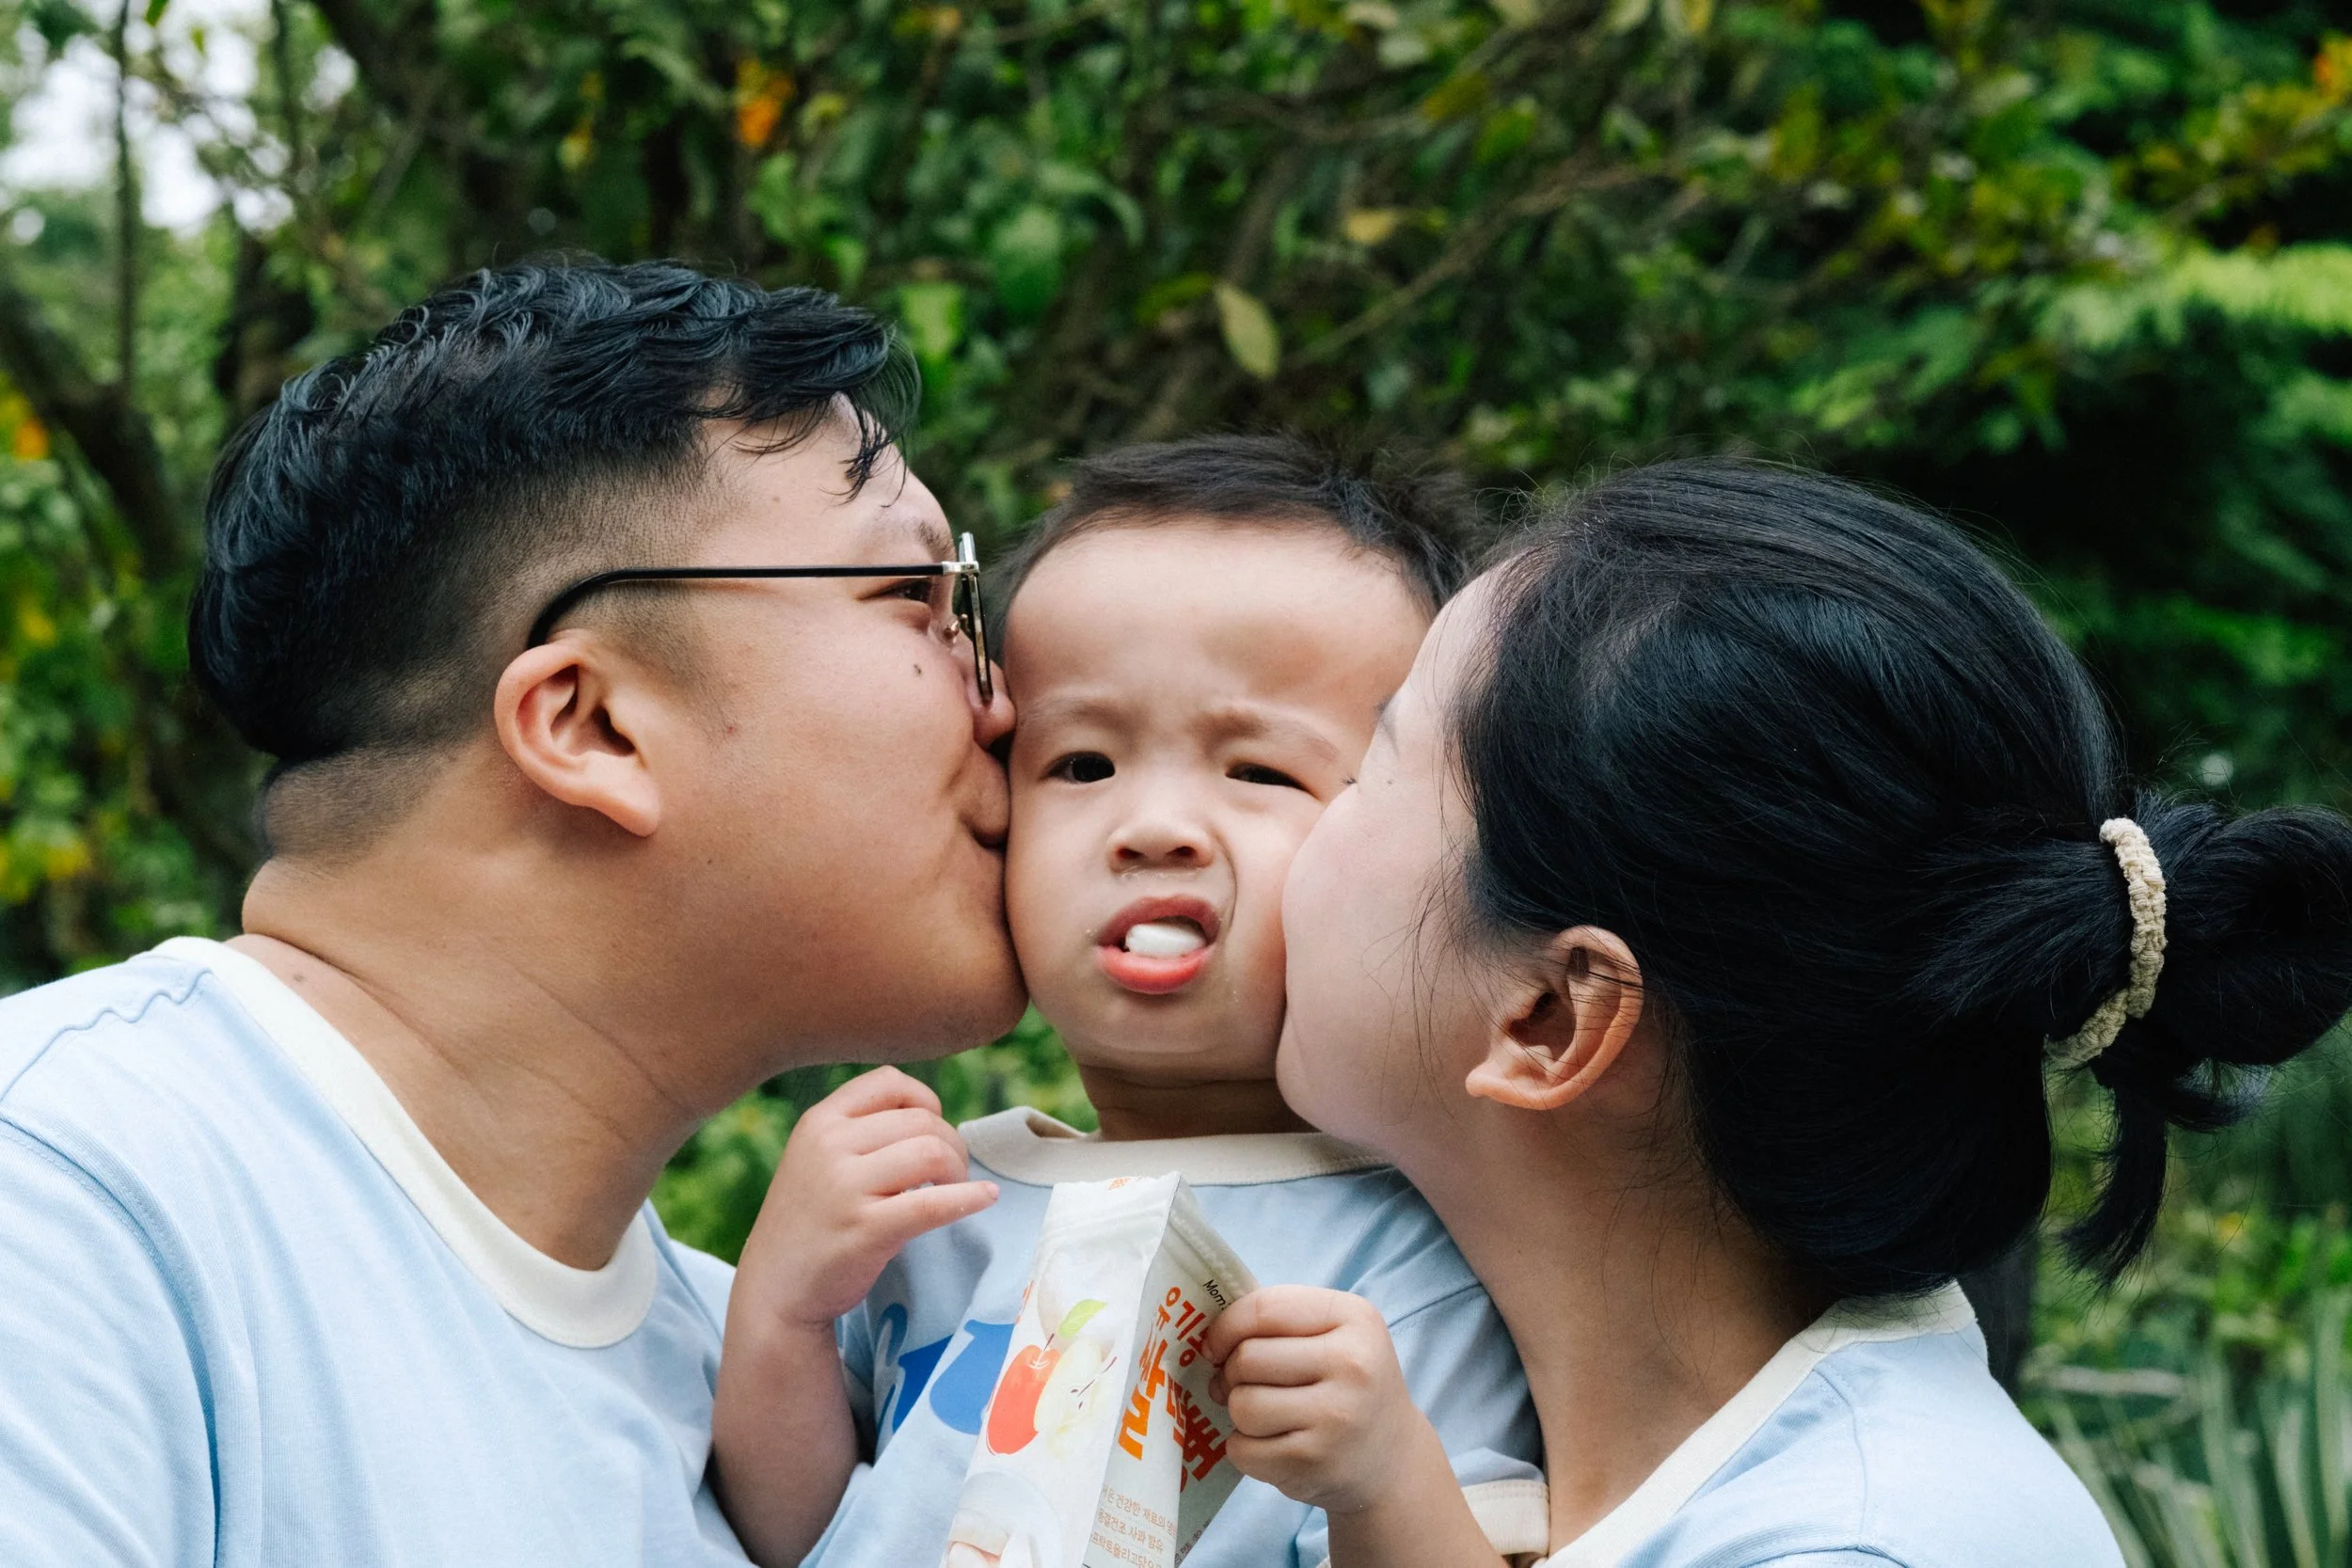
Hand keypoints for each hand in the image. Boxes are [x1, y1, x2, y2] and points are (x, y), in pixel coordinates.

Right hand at [735, 1067, 998, 1332]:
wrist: (775, 1289)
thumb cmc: (810, 1222)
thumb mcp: (816, 1158)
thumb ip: (860, 1131)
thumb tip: (933, 1115)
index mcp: (819, 1122)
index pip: (888, 1082)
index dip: (925, 1100)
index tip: (933, 1130)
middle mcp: (829, 1146)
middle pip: (921, 1120)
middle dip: (950, 1143)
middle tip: (951, 1173)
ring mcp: (845, 1188)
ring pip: (932, 1152)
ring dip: (958, 1170)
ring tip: (955, 1188)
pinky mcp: (866, 1229)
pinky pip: (934, 1203)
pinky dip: (970, 1198)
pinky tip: (985, 1198)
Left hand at [1202, 1285, 1435, 1516]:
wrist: (1393, 1461)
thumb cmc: (1349, 1386)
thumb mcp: (1336, 1335)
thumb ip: (1281, 1321)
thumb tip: (1209, 1338)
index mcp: (1355, 1319)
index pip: (1265, 1309)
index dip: (1226, 1327)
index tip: (1215, 1346)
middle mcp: (1352, 1365)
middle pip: (1247, 1359)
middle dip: (1232, 1374)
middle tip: (1242, 1385)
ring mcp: (1335, 1418)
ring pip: (1242, 1405)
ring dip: (1240, 1412)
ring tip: (1264, 1415)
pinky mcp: (1313, 1463)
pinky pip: (1243, 1449)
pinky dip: (1244, 1448)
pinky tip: (1272, 1445)